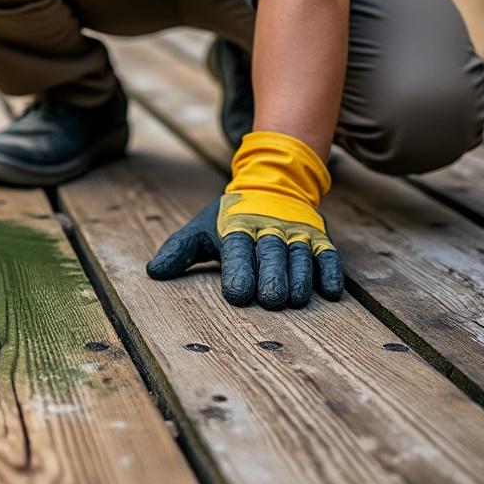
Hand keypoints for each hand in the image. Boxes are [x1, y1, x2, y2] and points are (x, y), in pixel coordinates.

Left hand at [146, 131, 343, 308]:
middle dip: (271, 276)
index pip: (238, 249)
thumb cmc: (229, 219)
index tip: (236, 294)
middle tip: (270, 301)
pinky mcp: (319, 237)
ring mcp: (296, 232)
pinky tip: (331, 292)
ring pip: (300, 254)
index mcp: (237, 225)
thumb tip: (153, 272)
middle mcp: (269, 227)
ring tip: (296, 301)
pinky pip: (328, 254)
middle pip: (271, 252)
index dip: (238, 270)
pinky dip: (330, 271)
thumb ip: (178, 250)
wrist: (272, 183)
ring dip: (300, 277)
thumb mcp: (200, 229)